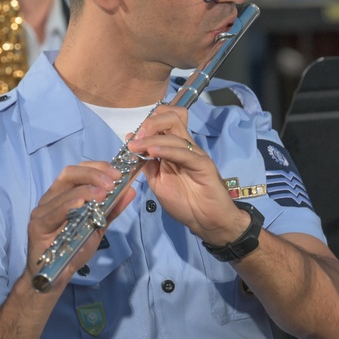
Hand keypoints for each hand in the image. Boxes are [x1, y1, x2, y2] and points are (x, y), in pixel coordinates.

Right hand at [25, 162, 132, 284]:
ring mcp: (42, 210)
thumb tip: (130, 190)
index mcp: (63, 195)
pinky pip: (55, 211)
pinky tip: (84, 204)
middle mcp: (50, 198)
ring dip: (87, 188)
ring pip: (64, 190)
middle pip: (69, 173)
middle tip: (113, 181)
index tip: (119, 173)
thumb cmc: (73, 250)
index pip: (78, 171)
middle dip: (94, 174)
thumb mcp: (97, 227)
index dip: (98, 167)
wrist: (55, 277)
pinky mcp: (38, 225)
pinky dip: (71, 204)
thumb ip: (112, 209)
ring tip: (104, 192)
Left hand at [125, 105, 249, 244]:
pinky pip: (184, 153)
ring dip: (151, 138)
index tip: (132, 137)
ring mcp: (196, 154)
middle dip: (150, 123)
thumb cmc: (185, 203)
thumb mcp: (158, 182)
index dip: (147, 123)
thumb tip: (132, 143)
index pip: (165, 121)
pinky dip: (166, 150)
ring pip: (175, 133)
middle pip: (171, 118)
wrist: (207, 221)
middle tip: (135, 138)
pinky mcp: (203, 165)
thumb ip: (148, 164)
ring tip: (136, 147)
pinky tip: (152, 153)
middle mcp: (186, 146)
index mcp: (175, 148)